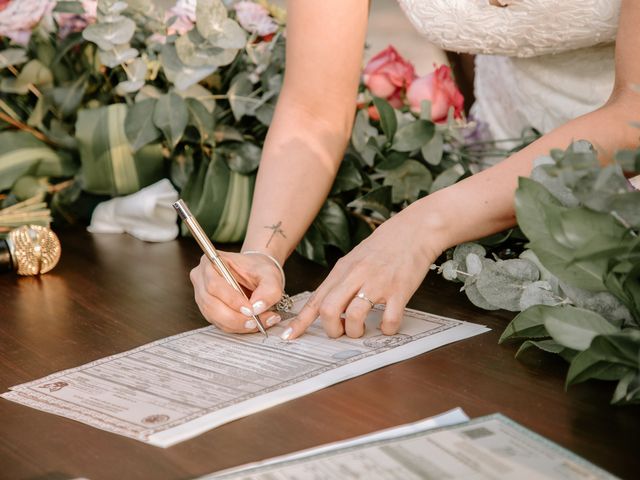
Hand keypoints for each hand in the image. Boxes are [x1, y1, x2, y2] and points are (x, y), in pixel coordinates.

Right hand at [190, 251, 283, 332]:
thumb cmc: (259, 269)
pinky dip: (237, 327)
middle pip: (211, 304)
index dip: (231, 300)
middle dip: (235, 317)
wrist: (257, 273)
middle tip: (256, 321)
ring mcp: (203, 297)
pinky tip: (253, 324)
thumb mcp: (270, 275)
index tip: (250, 309)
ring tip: (259, 322)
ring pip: (215, 317)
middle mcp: (202, 279)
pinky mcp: (209, 310)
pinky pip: (220, 324)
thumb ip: (268, 290)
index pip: (214, 285)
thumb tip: (257, 308)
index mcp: (211, 263)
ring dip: (238, 324)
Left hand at [283, 207, 443, 339]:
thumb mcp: (354, 260)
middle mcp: (356, 276)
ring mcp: (378, 283)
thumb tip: (325, 306)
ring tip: (362, 329)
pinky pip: (389, 319)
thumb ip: (340, 282)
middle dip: (332, 329)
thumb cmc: (383, 247)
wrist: (413, 231)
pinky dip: (386, 329)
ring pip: (355, 317)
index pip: (315, 299)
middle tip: (341, 331)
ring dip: (356, 331)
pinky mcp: (399, 290)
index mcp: (342, 270)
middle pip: (329, 310)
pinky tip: (387, 325)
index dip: (301, 321)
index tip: (289, 336)